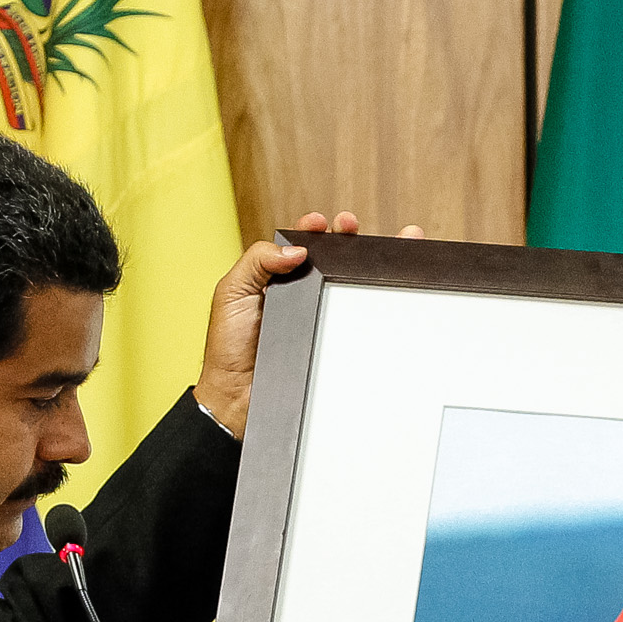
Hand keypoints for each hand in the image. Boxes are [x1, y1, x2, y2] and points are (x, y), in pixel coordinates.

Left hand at [193, 211, 424, 434]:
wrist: (238, 398)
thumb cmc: (229, 348)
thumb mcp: (231, 292)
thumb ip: (257, 261)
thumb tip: (297, 250)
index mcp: (276, 279)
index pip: (303, 247)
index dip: (317, 232)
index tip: (324, 223)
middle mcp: (302, 296)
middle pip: (335, 262)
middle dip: (353, 240)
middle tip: (354, 227)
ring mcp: (320, 319)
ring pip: (351, 288)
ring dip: (374, 267)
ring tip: (393, 247)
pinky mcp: (334, 342)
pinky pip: (358, 321)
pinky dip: (378, 305)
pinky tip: (388, 292)